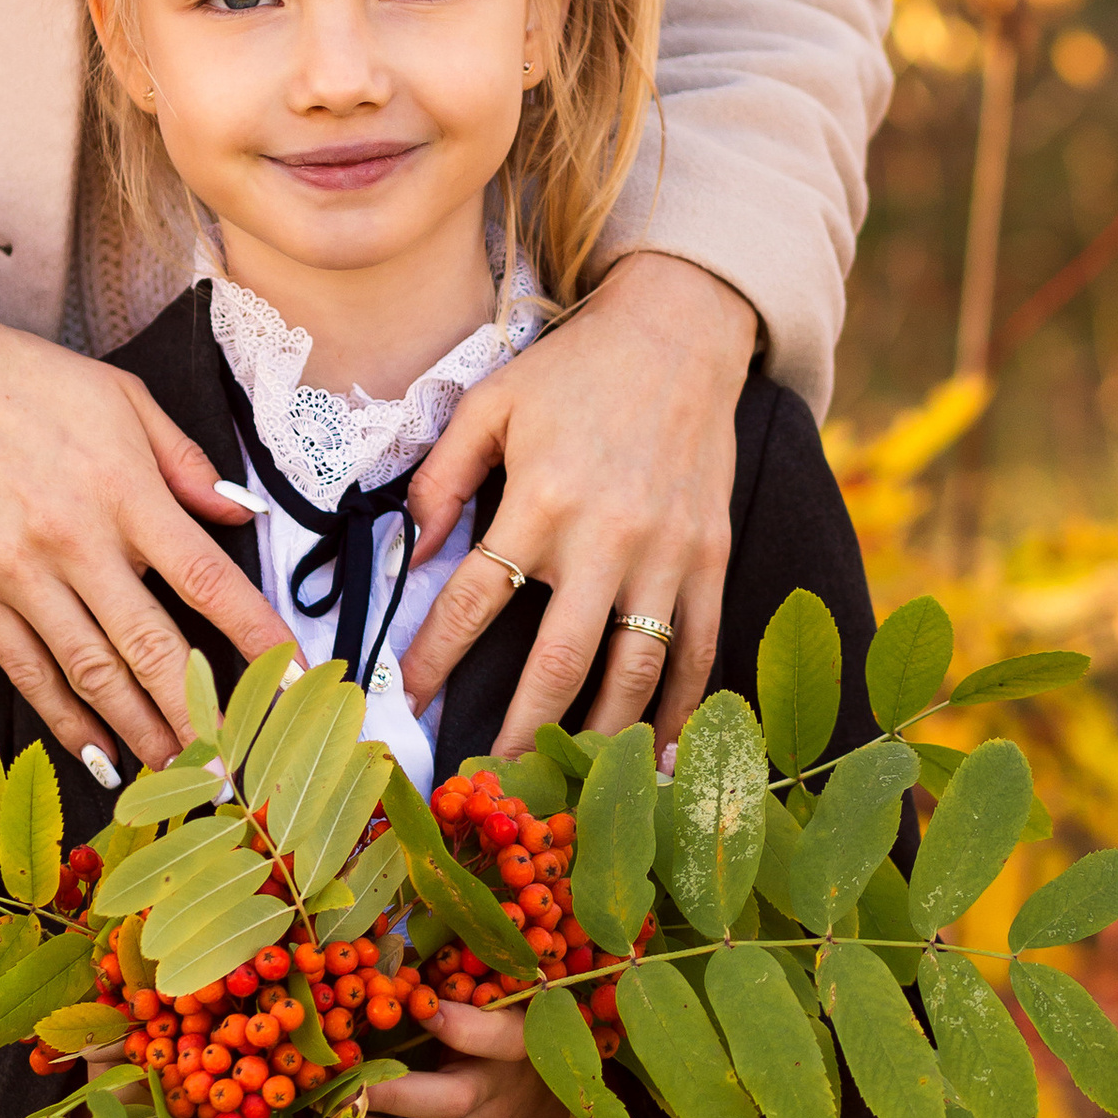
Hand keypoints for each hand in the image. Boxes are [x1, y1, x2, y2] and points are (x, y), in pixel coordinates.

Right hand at [0, 283, 284, 774]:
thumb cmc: (34, 382)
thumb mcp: (125, 398)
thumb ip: (186, 462)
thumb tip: (244, 513)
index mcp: (124, 489)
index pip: (206, 577)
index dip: (257, 636)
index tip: (298, 680)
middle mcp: (73, 538)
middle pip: (150, 644)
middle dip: (198, 710)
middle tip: (235, 761)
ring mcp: (17, 572)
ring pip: (89, 671)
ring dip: (139, 728)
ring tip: (178, 770)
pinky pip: (26, 668)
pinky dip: (64, 717)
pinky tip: (98, 751)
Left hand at [351, 996, 560, 1117]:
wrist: (537, 1089)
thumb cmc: (503, 1027)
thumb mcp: (492, 1000)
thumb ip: (454, 991)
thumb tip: (393, 980)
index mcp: (517, 1041)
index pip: (501, 1036)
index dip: (464, 1027)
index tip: (423, 1008)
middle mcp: (503, 1092)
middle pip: (455, 1102)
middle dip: (395, 1099)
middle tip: (345, 1094)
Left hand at [394, 250, 753, 753]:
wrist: (679, 334)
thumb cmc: (575, 369)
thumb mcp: (491, 401)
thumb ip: (443, 474)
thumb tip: (411, 547)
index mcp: (540, 501)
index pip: (473, 600)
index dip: (435, 658)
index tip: (408, 701)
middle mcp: (605, 540)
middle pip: (558, 663)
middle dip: (521, 732)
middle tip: (493, 782)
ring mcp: (666, 555)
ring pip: (634, 674)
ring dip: (600, 738)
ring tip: (570, 782)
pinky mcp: (710, 558)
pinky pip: (697, 650)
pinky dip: (681, 708)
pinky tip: (659, 753)